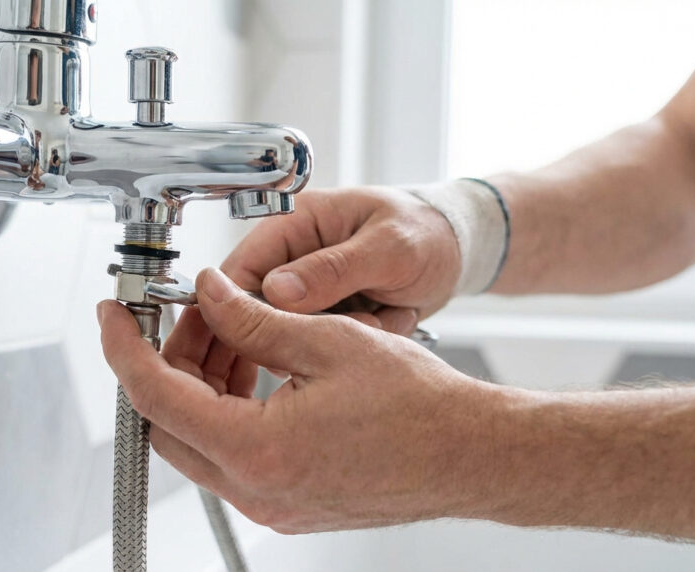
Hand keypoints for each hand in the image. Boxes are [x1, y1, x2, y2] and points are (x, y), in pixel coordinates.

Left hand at [98, 268, 509, 532]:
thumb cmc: (420, 406)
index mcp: (257, 450)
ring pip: (199, 442)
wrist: (471, 455)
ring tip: (227, 334)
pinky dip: (227, 412)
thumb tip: (208, 295)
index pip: (156, 396)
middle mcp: (255, 490)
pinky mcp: (288, 504)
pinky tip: (252, 371)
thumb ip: (252, 318)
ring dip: (199, 387)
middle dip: (164, 365)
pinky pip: (233, 458)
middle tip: (183, 317)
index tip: (113, 317)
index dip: (125, 349)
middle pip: (169, 424)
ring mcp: (272, 505)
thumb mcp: (327, 340)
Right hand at [222, 187, 460, 334]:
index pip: (239, 270)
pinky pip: (321, 345)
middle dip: (308, 328)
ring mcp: (308, 290)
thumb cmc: (427, 230)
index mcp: (295, 223)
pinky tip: (386, 320)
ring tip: (381, 314)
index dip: (236, 308)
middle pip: (260, 311)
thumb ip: (334, 268)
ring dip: (338, 337)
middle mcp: (292, 258)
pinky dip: (354, 344)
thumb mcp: (389, 246)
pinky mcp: (325, 316)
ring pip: (293, 335)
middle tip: (361, 318)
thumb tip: (278, 291)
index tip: (258, 338)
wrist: (457, 251)